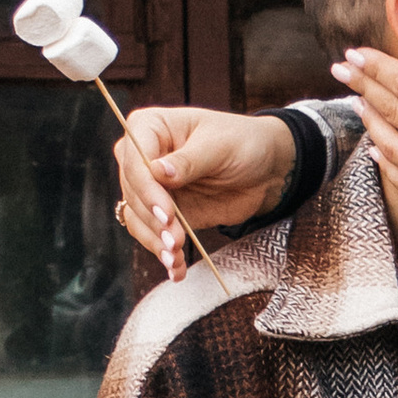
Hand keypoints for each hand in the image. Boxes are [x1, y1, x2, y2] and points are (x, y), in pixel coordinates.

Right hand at [114, 108, 296, 274]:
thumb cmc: (242, 143)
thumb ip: (189, 160)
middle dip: (153, 221)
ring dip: (156, 242)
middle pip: (133, 194)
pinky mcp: (164, 213)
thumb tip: (159, 172)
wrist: (264, 170)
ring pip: (137, 218)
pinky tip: (176, 269)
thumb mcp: (220, 145)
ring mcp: (152, 187)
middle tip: (175, 241)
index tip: (167, 213)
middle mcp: (143, 157)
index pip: (134, 161)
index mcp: (149, 128)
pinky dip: (164, 254)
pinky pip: (153, 235)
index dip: (147, 190)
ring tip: (176, 258)